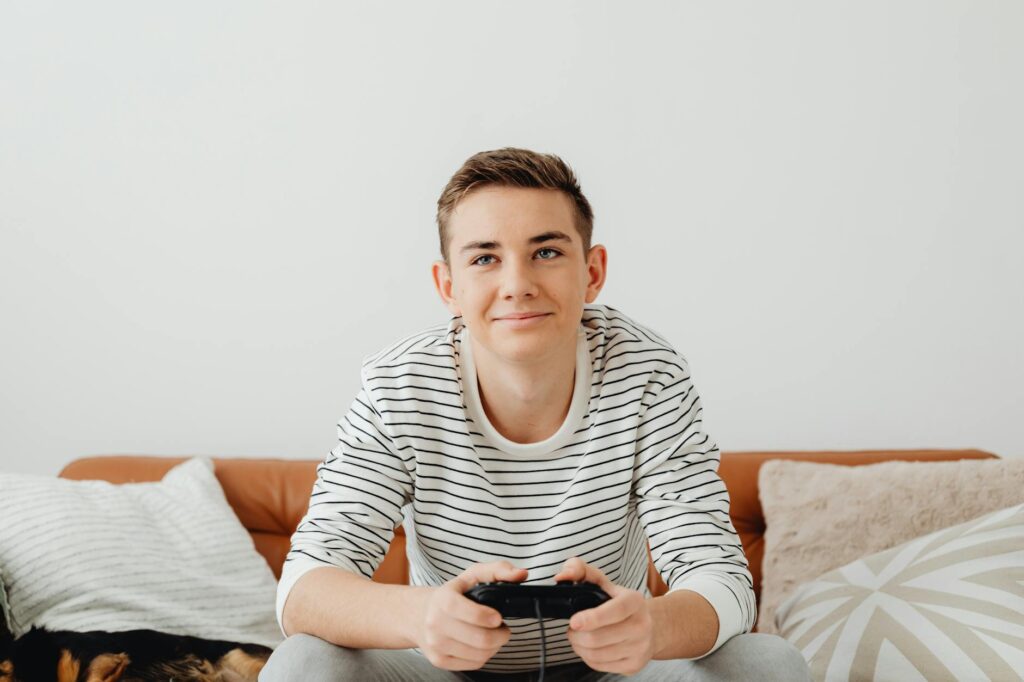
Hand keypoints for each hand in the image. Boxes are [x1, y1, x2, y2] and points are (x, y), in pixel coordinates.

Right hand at [414, 561, 527, 670]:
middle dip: (501, 635)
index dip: (489, 618)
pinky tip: (482, 645)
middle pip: (481, 640)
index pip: (472, 614)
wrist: (420, 614)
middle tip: (502, 628)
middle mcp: (436, 624)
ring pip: (480, 655)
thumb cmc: (453, 593)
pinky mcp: (440, 661)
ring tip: (493, 634)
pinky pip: (474, 664)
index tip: (498, 617)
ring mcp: (436, 645)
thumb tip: (522, 574)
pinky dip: (484, 655)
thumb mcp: (473, 575)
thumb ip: (499, 570)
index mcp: (443, 599)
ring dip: (494, 646)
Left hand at [554, 557, 654, 674]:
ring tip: (579, 637)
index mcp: (634, 601)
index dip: (592, 618)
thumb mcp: (604, 582)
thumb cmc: (620, 603)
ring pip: (596, 655)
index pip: (614, 611)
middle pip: (597, 638)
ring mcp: (639, 648)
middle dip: (575, 634)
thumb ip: (580, 570)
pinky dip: (588, 658)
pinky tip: (589, 648)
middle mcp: (641, 625)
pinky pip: (600, 666)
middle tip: (573, 628)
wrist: (652, 626)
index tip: (574, 621)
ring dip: (579, 647)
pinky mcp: (634, 665)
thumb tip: (561, 576)